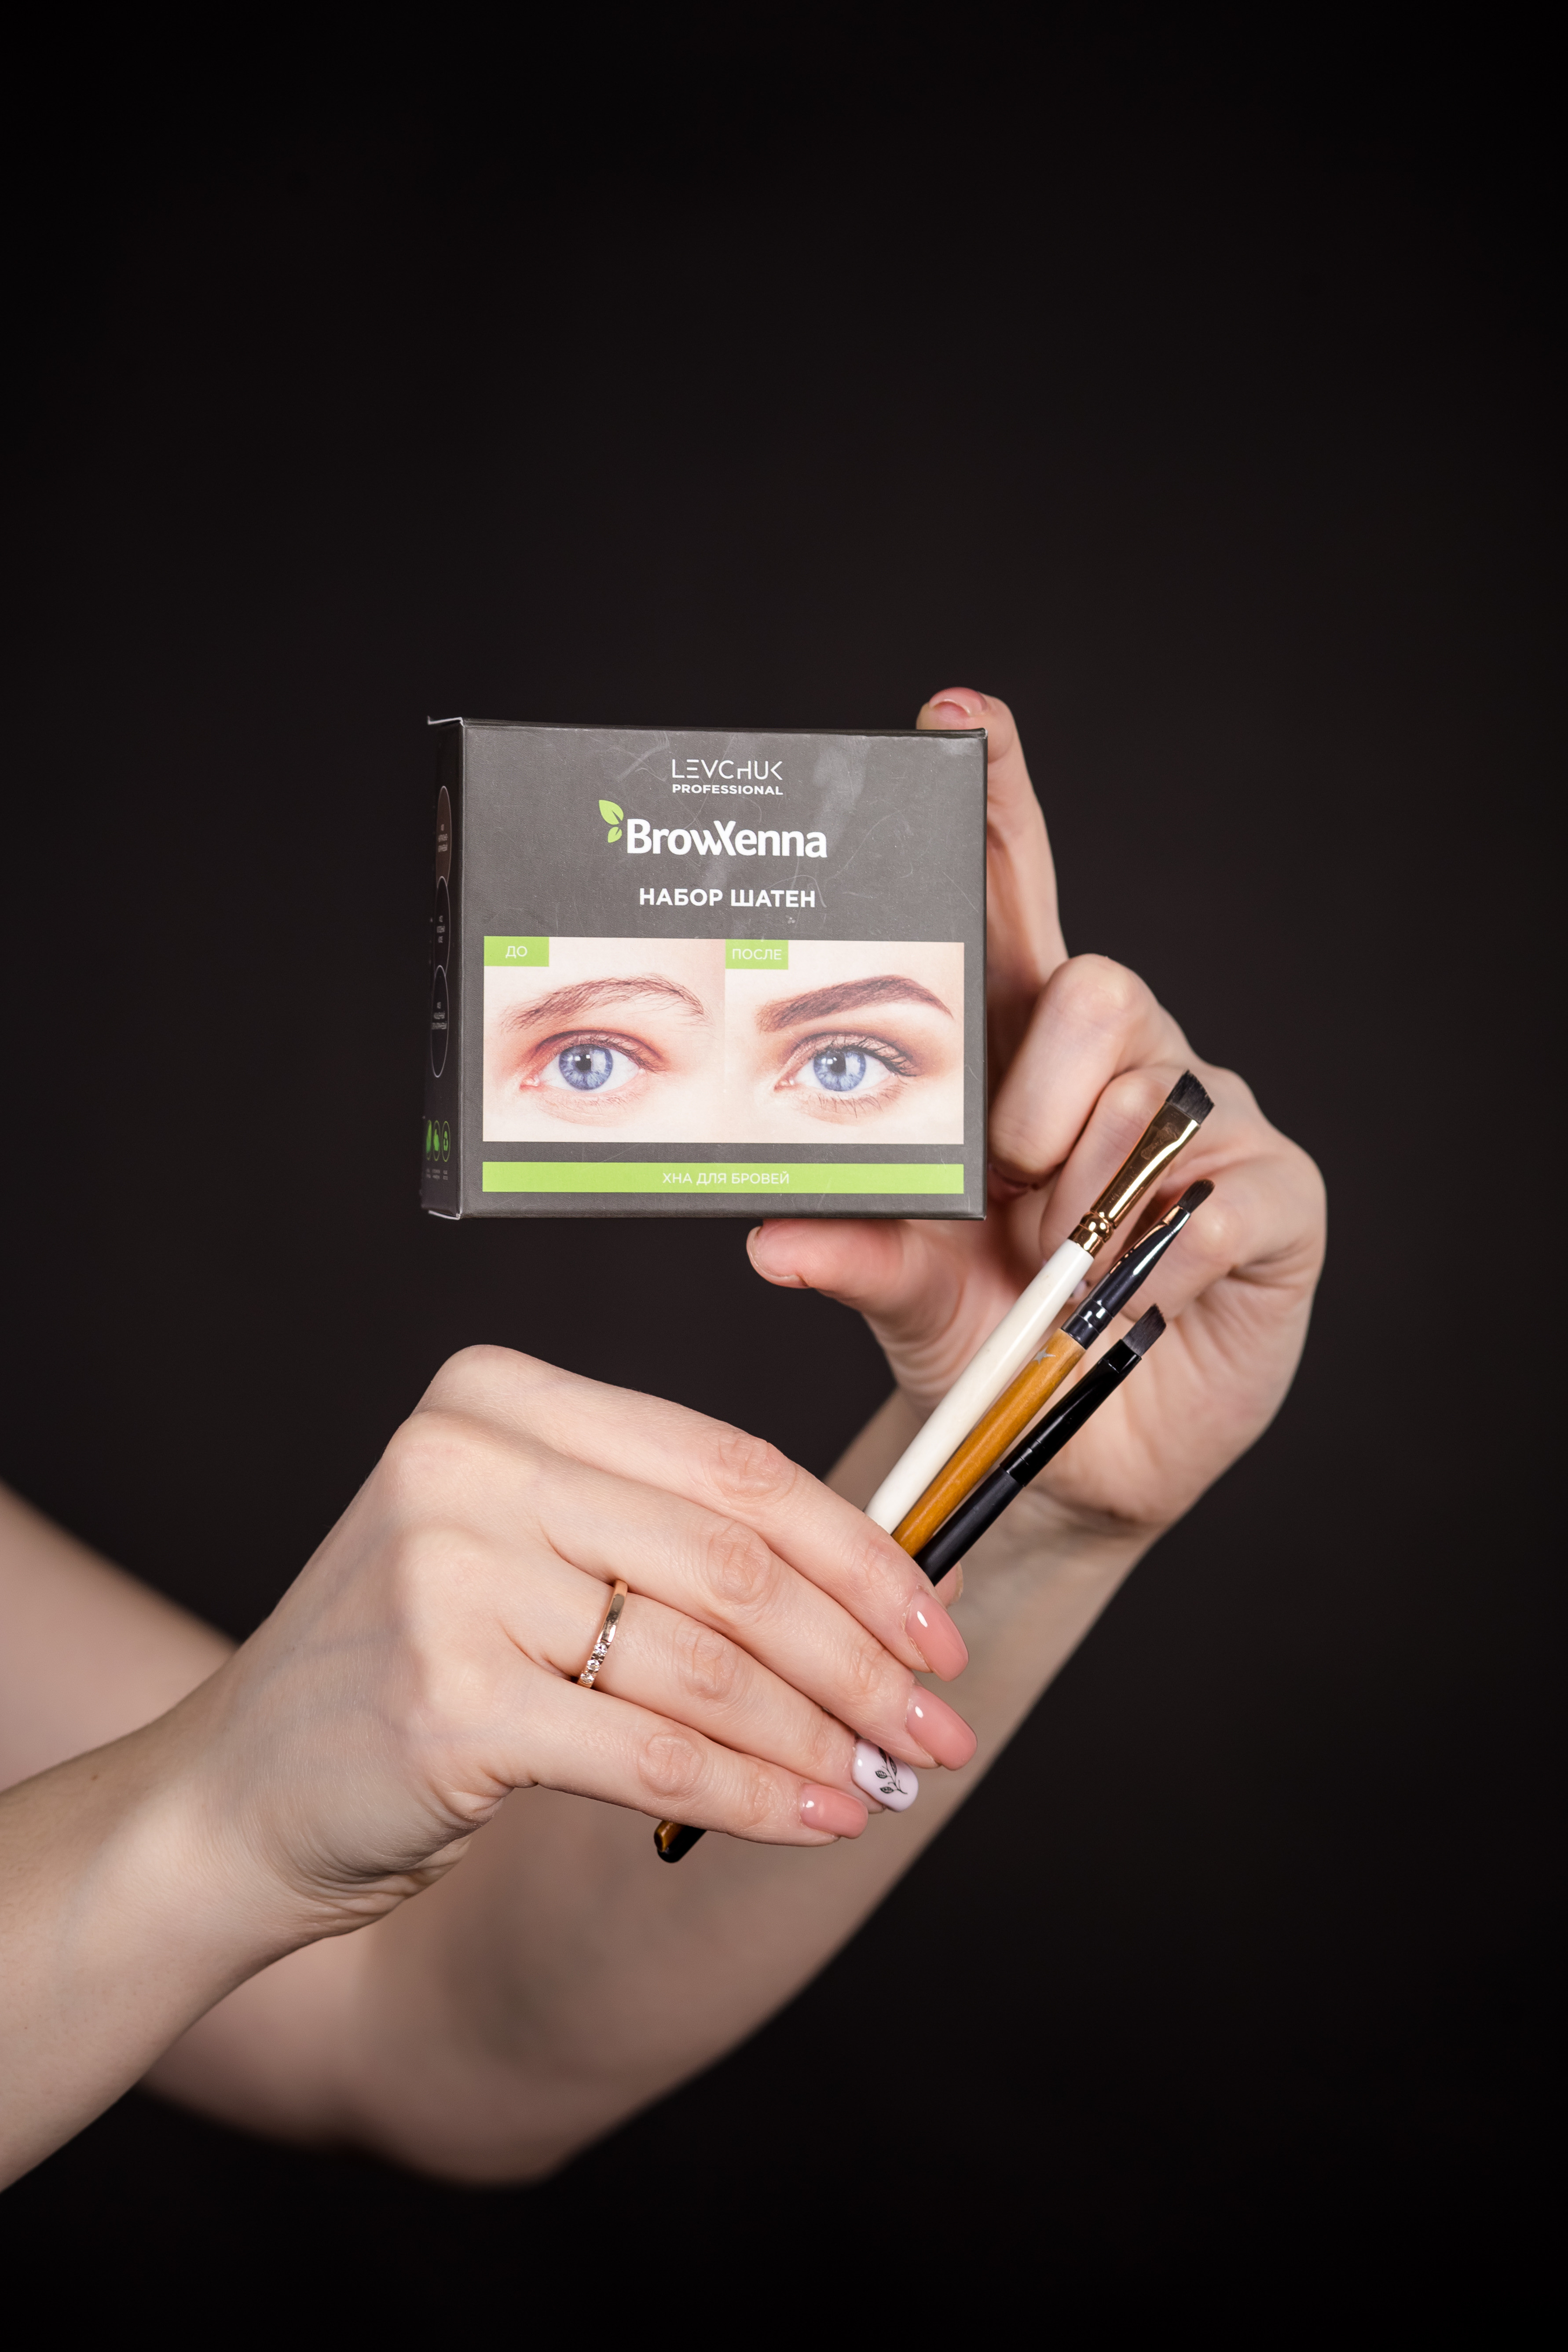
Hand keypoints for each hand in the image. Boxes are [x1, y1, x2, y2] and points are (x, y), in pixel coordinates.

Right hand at [175, 1349, 976, 1936]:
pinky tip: (816, 1820)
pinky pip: (656, 1755)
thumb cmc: (413, 1670)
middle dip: (861, 1652)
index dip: (856, 1548)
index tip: (936, 1620)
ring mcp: (447, 1576)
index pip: (730, 1463)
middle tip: (938, 1719)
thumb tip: (881, 1596)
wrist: (234, 1794)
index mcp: (497, 1396)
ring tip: (887, 1779)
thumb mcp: (523, 1557)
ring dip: (823, 1734)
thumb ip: (669, 1547)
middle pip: (734, 1559)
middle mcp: (465, 1462)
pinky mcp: (447, 1700)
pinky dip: (757, 1794)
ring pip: (707, 1661)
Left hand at [748, 690, 1325, 1541]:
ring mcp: (1207, 1121)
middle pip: (1098, 986)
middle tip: (1010, 1178)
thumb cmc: (988, 1340)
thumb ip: (860, 1249)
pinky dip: (1163, 1252)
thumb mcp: (910, 1292)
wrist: (1075, 1453)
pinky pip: (1223, 1191)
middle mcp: (1121, 1063)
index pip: (1018, 899)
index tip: (958, 716)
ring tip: (1064, 1265)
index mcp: (1025, 1054)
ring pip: (1151, 1094)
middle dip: (1040, 1087)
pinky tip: (1139, 1293)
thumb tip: (772, 1236)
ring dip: (1089, 1196)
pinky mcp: (1276, 1197)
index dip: (1000, 806)